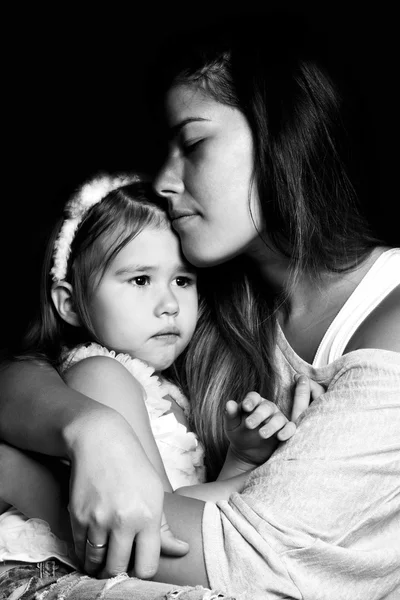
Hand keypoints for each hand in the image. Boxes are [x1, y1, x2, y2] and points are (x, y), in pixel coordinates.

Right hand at [66, 411, 187, 578]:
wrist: (100, 440)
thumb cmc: (132, 466)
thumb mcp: (155, 492)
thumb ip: (164, 527)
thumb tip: (183, 550)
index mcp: (148, 516)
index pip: (147, 566)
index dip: (142, 570)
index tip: (139, 564)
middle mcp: (123, 521)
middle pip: (117, 570)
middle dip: (118, 571)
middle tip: (119, 563)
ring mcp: (98, 519)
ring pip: (95, 563)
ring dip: (98, 566)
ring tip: (103, 559)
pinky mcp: (77, 516)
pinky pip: (79, 550)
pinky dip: (83, 553)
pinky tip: (90, 547)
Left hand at [224, 376, 323, 465]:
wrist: (248, 451)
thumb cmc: (239, 433)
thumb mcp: (232, 426)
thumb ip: (230, 415)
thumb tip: (229, 403)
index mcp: (254, 403)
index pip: (254, 397)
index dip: (250, 401)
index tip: (245, 407)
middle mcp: (267, 408)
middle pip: (266, 407)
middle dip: (258, 415)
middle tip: (249, 425)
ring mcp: (278, 418)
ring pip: (278, 418)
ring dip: (271, 426)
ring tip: (262, 434)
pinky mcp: (286, 430)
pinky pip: (290, 428)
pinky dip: (287, 431)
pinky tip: (280, 437)